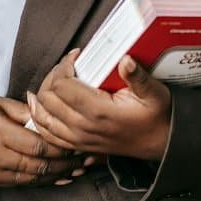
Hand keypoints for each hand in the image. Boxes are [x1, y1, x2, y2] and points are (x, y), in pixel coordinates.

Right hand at [0, 90, 90, 185]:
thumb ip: (24, 112)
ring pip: (31, 178)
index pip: (39, 145)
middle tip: (86, 159)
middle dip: (65, 164)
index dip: (62, 147)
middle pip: (39, 165)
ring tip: (76, 170)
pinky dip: (40, 181)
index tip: (79, 142)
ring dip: (56, 176)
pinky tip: (55, 178)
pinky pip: (19, 183)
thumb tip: (50, 116)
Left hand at [29, 50, 171, 160]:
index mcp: (99, 112)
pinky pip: (47, 134)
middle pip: (47, 98)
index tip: (75, 56)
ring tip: (53, 80)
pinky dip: (40, 118)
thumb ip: (137, 76)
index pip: (62, 85)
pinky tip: (41, 105)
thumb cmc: (156, 117)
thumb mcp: (154, 93)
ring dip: (42, 96)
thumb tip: (125, 60)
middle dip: (52, 77)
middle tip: (66, 66)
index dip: (64, 65)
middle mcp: (84, 127)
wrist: (159, 143)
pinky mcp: (77, 145)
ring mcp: (78, 138)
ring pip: (42, 117)